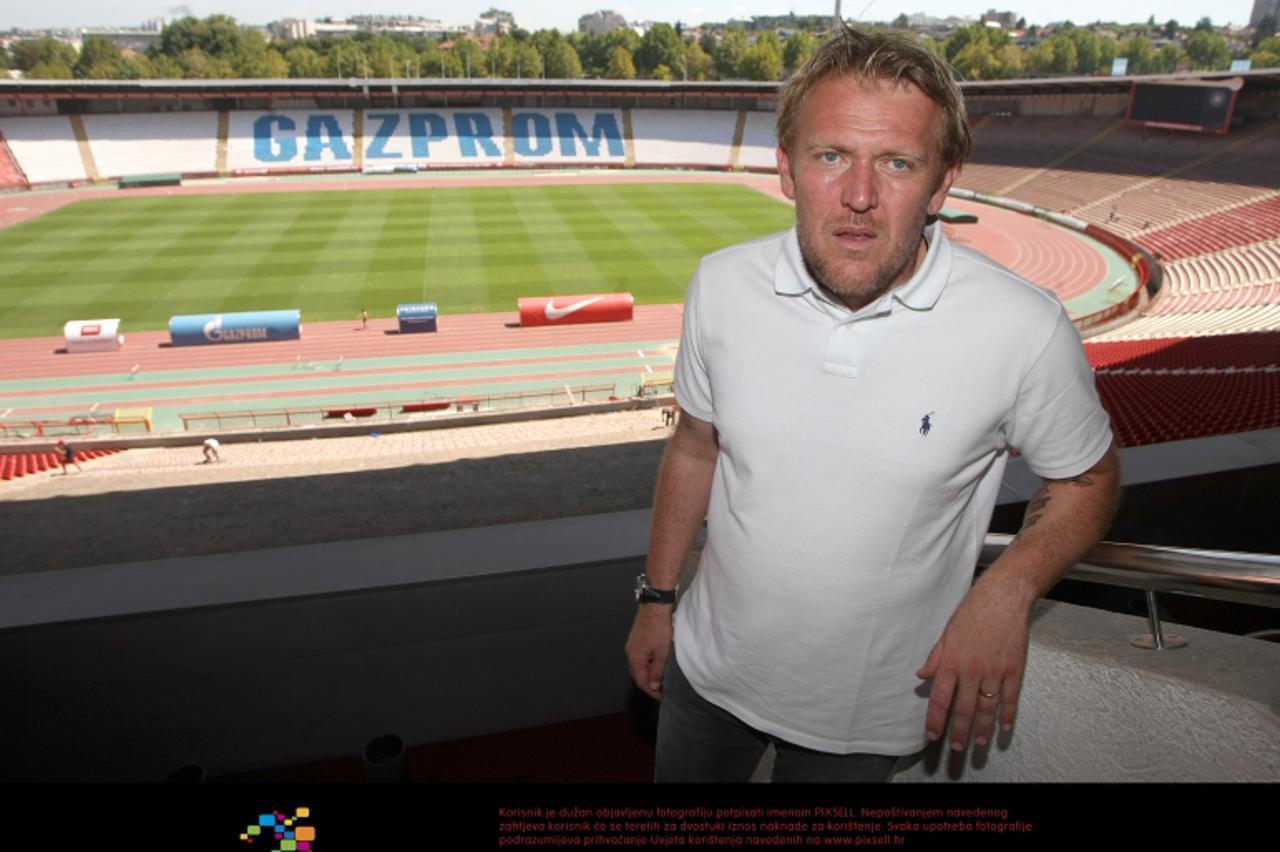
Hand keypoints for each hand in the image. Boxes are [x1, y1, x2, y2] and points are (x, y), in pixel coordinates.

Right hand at [625, 605, 673, 700]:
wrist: (656, 606)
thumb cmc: (659, 627)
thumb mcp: (662, 654)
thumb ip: (657, 671)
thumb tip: (653, 685)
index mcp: (635, 658)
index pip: (641, 681)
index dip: (652, 691)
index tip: (661, 697)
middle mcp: (631, 652)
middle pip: (638, 674)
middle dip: (649, 683)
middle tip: (662, 690)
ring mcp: (633, 644)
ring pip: (640, 664)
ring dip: (649, 672)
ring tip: (661, 678)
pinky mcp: (638, 637)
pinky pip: (642, 656)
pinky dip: (649, 663)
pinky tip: (658, 662)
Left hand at [916, 581, 1028, 750]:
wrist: (1002, 598)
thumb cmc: (972, 613)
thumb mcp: (947, 634)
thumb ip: (935, 658)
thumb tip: (922, 676)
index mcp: (951, 661)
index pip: (940, 698)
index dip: (936, 720)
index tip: (933, 735)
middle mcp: (971, 670)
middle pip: (963, 709)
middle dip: (957, 731)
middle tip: (955, 748)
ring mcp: (994, 671)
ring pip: (986, 708)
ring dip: (981, 729)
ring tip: (976, 744)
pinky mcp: (1013, 669)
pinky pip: (1010, 698)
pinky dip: (1007, 716)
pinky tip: (1003, 728)